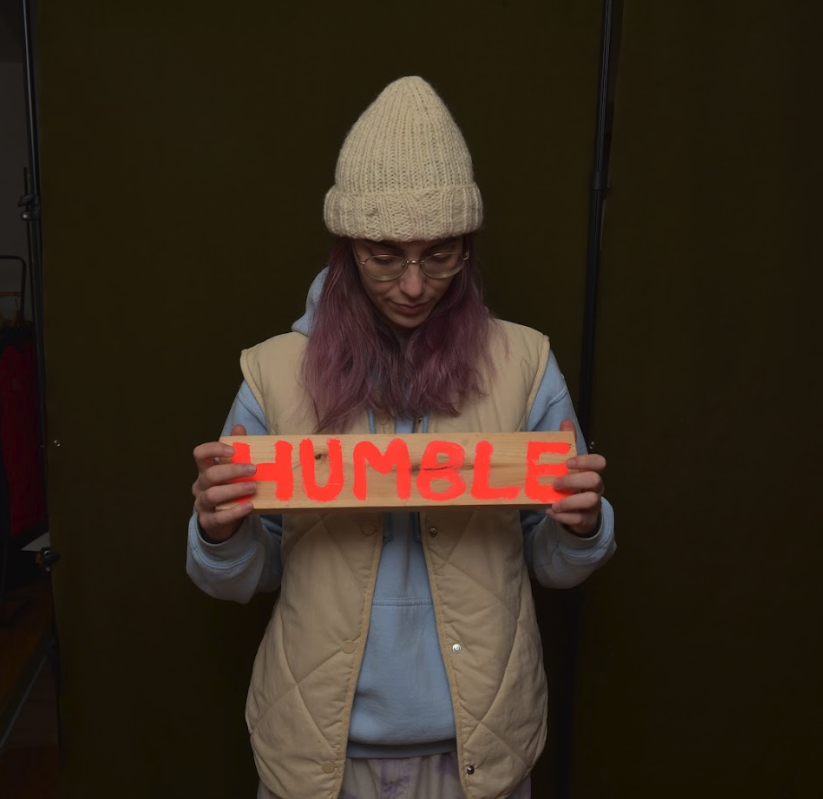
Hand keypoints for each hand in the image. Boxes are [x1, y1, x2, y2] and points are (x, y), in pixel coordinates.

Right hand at [192, 424, 256, 541]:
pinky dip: (235, 511)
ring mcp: (202, 504)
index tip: (233, 450)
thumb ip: (237, 448)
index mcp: (205, 469)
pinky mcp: (208, 521)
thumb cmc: (230, 488)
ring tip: (253, 487)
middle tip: (253, 469)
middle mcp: (201, 486)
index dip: (214, 449)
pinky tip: (249, 506)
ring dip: (234, 490)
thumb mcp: (234, 469)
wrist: (224, 520)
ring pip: (212, 495)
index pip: (200, 454)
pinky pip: (219, 517)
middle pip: (210, 474)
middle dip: (232, 471)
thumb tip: (240, 427)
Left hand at [547, 418, 605, 536]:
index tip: (568, 462)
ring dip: (570, 502)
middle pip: (595, 480)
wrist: (576, 513)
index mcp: (592, 472)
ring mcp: (593, 505)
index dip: (585, 461)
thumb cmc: (572, 485)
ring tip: (553, 504)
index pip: (599, 462)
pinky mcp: (586, 520)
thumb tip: (566, 421)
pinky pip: (579, 519)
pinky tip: (551, 512)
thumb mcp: (569, 466)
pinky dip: (564, 517)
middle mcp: (596, 488)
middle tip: (555, 483)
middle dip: (574, 481)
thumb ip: (567, 445)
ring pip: (591, 501)